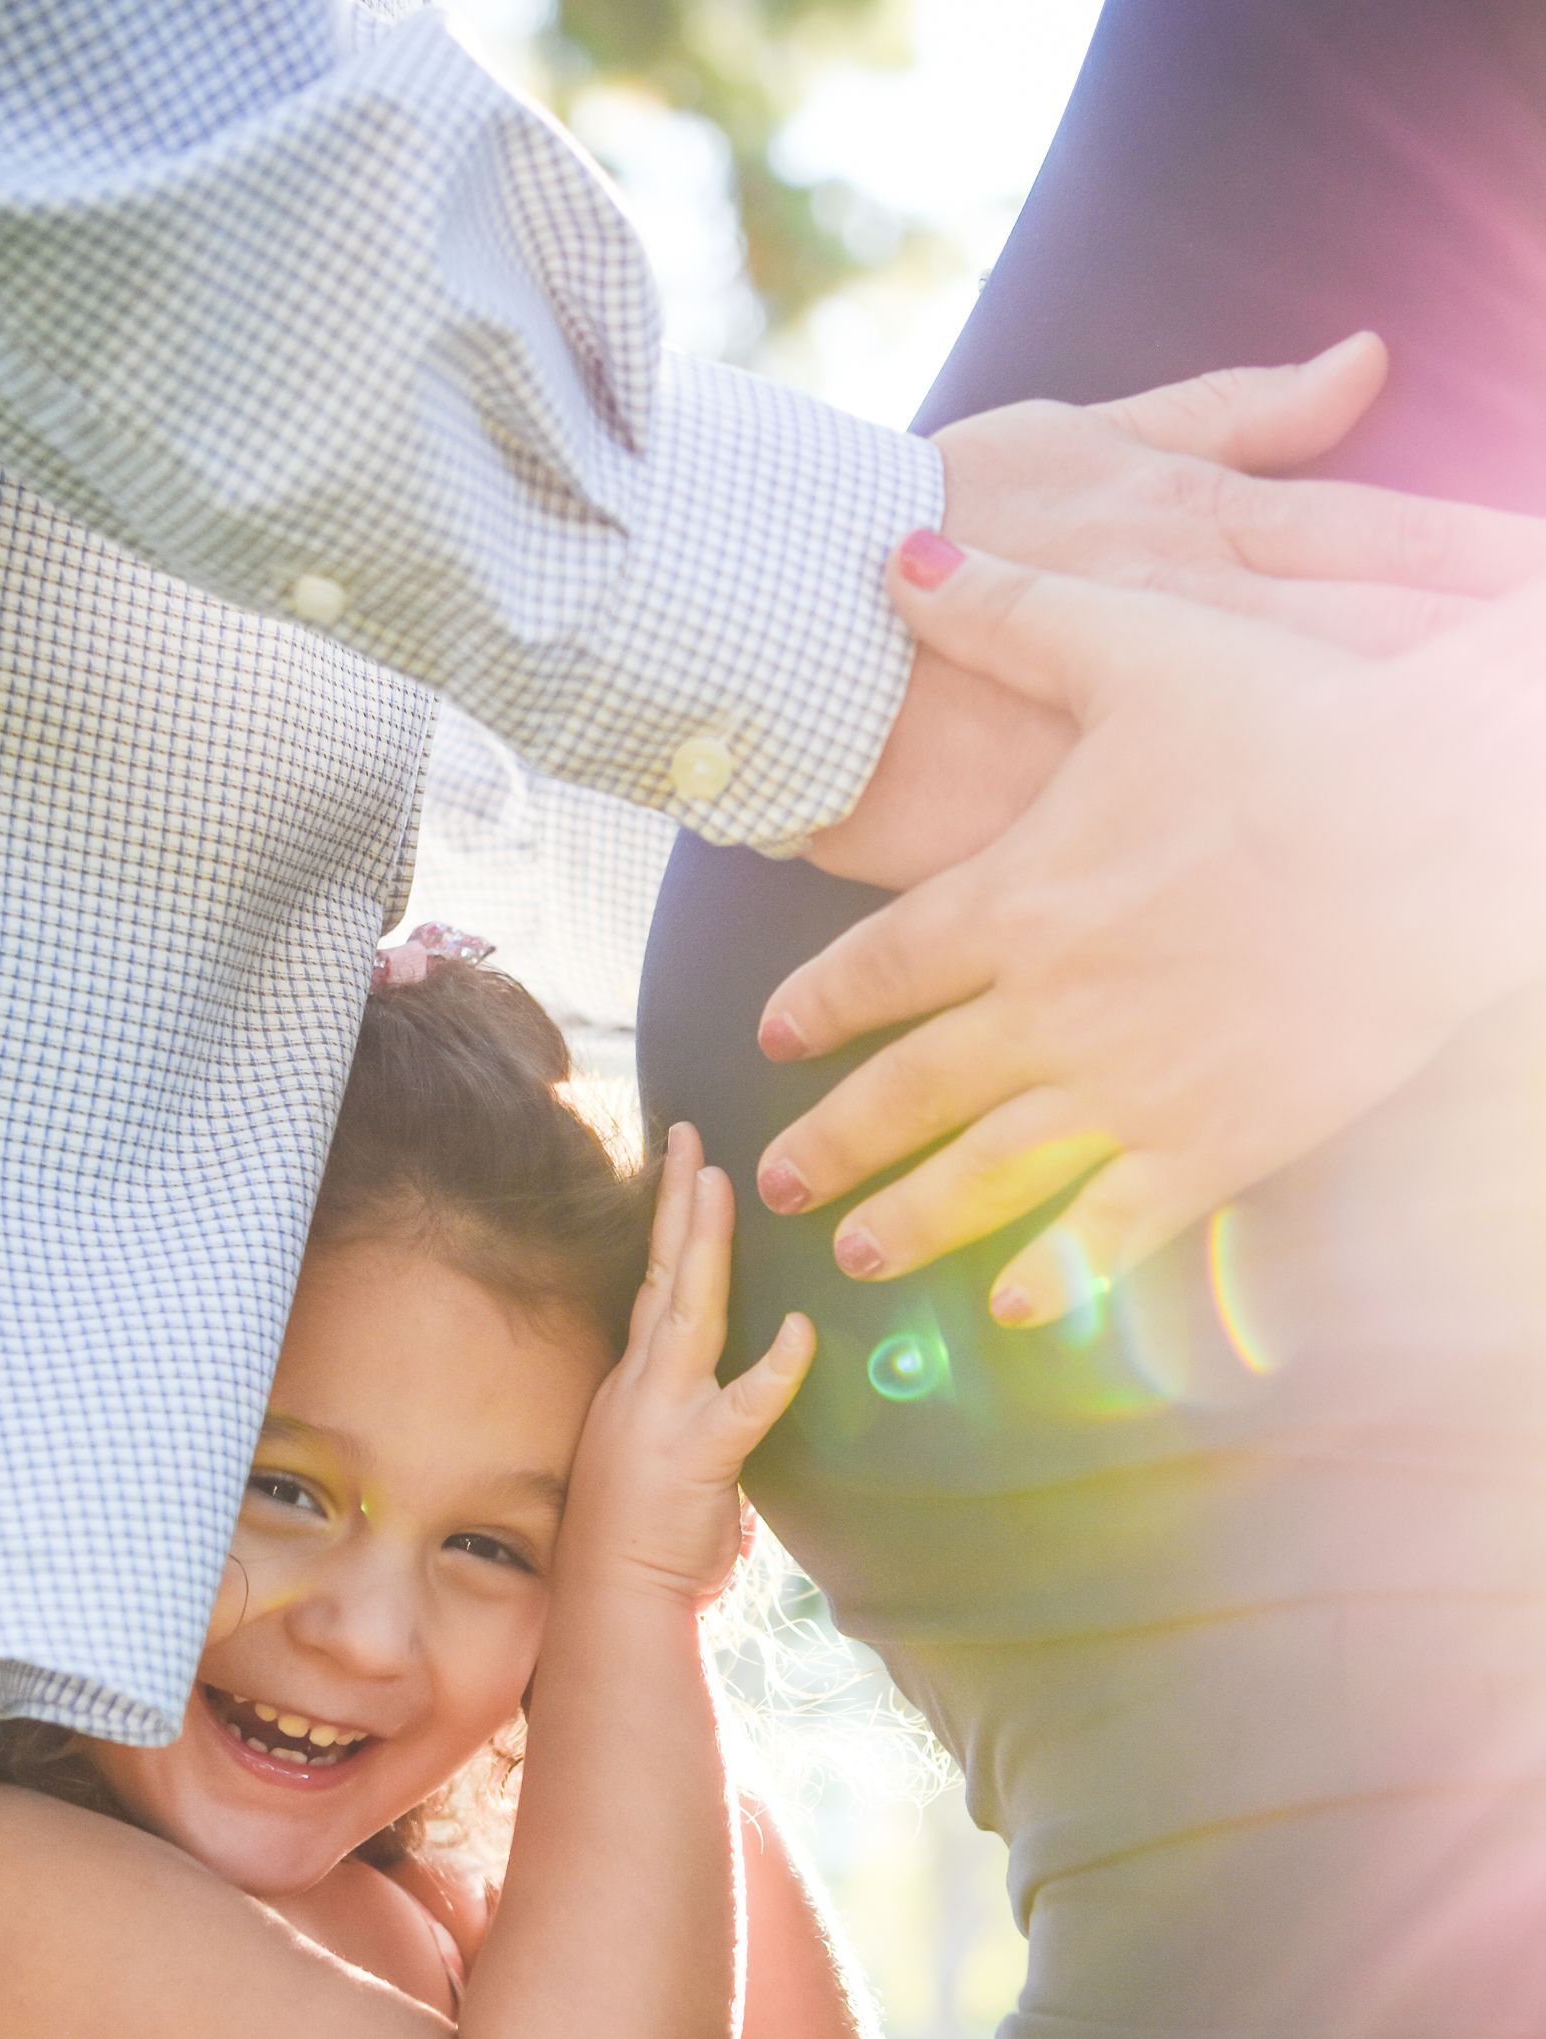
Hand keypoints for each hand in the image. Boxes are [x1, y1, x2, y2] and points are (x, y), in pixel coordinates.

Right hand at [566, 1126, 813, 1605]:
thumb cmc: (639, 1543)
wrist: (610, 1601)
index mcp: (634, 1385)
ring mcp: (666, 1416)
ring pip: (688, 1312)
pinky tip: (804, 1330)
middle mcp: (642, 1386)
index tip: (684, 1165)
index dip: (669, 1226)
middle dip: (678, 1202)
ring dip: (705, 1245)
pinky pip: (743, 1405)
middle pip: (662, 1275)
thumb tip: (723, 1392)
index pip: (652, 1286)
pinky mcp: (698, 1457)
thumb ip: (690, 1416)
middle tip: (692, 1136)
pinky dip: (774, 1367)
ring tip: (719, 1183)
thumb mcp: (658, 1462)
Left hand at [759, 544, 1545, 1326]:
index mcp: (1014, 898)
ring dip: (915, 1221)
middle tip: (780, 1186)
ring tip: (866, 1254)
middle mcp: (1050, 1008)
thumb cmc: (1296, 718)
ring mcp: (1130, 1087)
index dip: (814, 1008)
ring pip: (988, 1175)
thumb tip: (897, 557)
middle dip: (834, 1145)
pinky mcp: (1218, 1140)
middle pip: (907, 1092)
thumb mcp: (1136, 645)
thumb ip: (1007, 615)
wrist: (1443, 811)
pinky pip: (1114, 1229)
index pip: (876, 969)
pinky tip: (1013, 1305)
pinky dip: (1056, 1274)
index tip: (773, 1040)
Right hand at [813, 335, 1545, 890]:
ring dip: (1401, 823)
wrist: (774, 632)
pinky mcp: (1073, 866)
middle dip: (1482, 699)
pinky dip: (1279, 916)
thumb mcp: (1084, 437)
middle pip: (1379, 671)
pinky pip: (1187, 907)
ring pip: (1301, 794)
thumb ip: (1232, 415)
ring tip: (1483, 863)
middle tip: (1540, 739)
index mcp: (1203, 538)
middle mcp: (1191, 652)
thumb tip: (1366, 365)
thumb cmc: (924, 513)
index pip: (1393, 548)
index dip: (1495, 571)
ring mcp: (1140, 770)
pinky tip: (1335, 975)